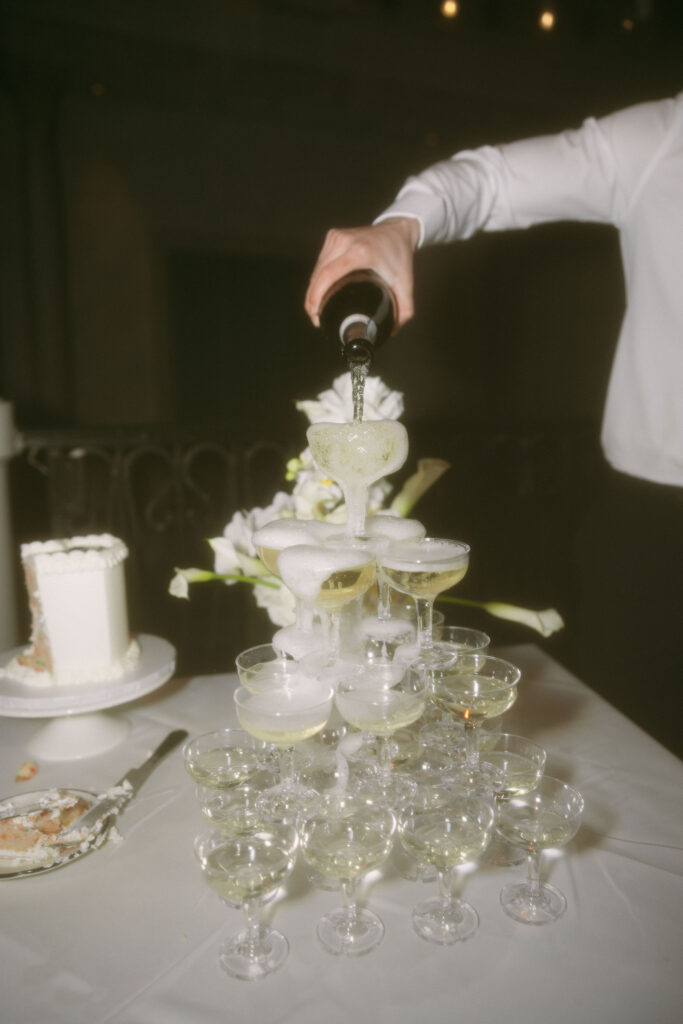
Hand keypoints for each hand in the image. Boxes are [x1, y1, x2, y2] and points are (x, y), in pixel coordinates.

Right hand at [304, 218, 420, 328]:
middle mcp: (345, 241)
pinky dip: (317, 278)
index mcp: (361, 251)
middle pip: (319, 274)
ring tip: (316, 309)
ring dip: (312, 290)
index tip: (316, 314)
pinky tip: (318, 292)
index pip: (329, 274)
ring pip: (317, 268)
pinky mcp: (333, 236)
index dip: (316, 296)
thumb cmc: (400, 256)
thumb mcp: (406, 283)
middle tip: (316, 319)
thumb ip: (405, 310)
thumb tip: (393, 330)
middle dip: (312, 299)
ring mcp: (337, 236)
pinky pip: (320, 261)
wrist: (397, 231)